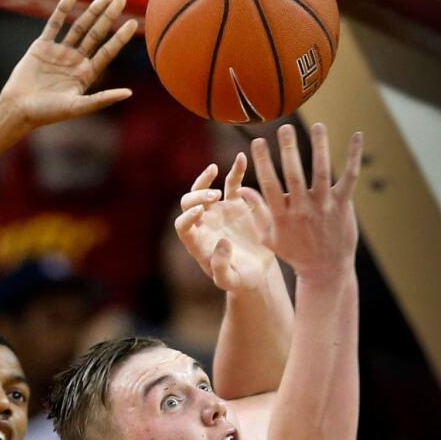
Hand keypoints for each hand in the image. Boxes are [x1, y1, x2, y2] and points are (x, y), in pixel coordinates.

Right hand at [0, 0, 137, 126]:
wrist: (18, 109)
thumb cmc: (48, 113)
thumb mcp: (78, 107)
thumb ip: (103, 99)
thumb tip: (129, 93)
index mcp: (86, 74)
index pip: (107, 51)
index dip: (120, 37)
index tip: (133, 23)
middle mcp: (75, 61)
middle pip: (96, 34)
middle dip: (108, 16)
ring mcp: (59, 52)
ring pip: (79, 26)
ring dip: (92, 11)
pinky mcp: (42, 46)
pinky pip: (54, 24)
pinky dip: (62, 10)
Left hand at [175, 152, 275, 291]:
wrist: (258, 272)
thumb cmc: (241, 280)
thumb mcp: (230, 281)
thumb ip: (221, 267)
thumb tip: (220, 243)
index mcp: (197, 242)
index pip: (182, 225)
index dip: (187, 217)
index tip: (200, 212)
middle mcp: (204, 224)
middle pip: (188, 202)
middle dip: (197, 195)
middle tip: (215, 196)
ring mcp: (219, 212)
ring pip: (204, 188)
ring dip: (207, 180)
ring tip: (217, 173)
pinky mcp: (236, 205)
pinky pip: (233, 184)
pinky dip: (236, 170)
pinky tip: (241, 158)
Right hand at [244, 123, 362, 281]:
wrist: (326, 269)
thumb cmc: (295, 252)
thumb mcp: (269, 237)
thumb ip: (256, 212)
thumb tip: (242, 189)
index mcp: (282, 216)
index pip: (270, 184)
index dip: (264, 162)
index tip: (258, 141)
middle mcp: (302, 209)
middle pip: (294, 175)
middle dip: (289, 150)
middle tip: (285, 128)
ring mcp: (324, 206)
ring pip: (321, 172)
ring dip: (320, 147)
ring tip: (317, 126)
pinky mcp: (343, 205)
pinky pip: (349, 178)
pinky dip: (353, 157)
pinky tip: (357, 136)